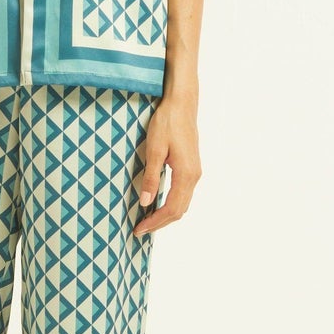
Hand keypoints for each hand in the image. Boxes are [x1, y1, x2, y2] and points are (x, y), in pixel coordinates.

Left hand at [132, 94, 200, 236]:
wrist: (182, 104)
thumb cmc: (167, 122)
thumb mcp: (154, 149)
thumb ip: (151, 177)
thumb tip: (146, 202)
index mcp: (186, 174)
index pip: (171, 208)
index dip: (155, 222)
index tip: (139, 228)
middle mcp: (194, 176)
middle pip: (179, 210)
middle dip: (160, 223)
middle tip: (140, 229)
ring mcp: (194, 172)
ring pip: (182, 203)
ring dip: (166, 215)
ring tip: (147, 220)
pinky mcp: (191, 167)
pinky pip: (183, 193)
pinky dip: (171, 204)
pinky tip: (158, 203)